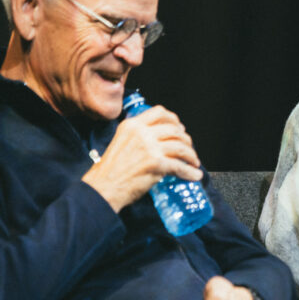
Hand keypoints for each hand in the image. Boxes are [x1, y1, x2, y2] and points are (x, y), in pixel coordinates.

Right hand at [83, 105, 203, 211]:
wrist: (103, 187)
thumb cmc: (110, 170)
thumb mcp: (121, 141)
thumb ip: (137, 136)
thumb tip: (158, 139)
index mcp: (132, 125)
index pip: (159, 112)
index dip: (173, 119)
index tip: (179, 128)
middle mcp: (142, 133)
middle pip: (174, 129)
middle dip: (186, 139)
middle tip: (189, 147)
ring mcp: (150, 148)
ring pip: (180, 147)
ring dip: (191, 155)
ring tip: (193, 162)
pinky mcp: (157, 164)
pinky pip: (180, 166)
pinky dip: (190, 172)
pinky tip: (194, 174)